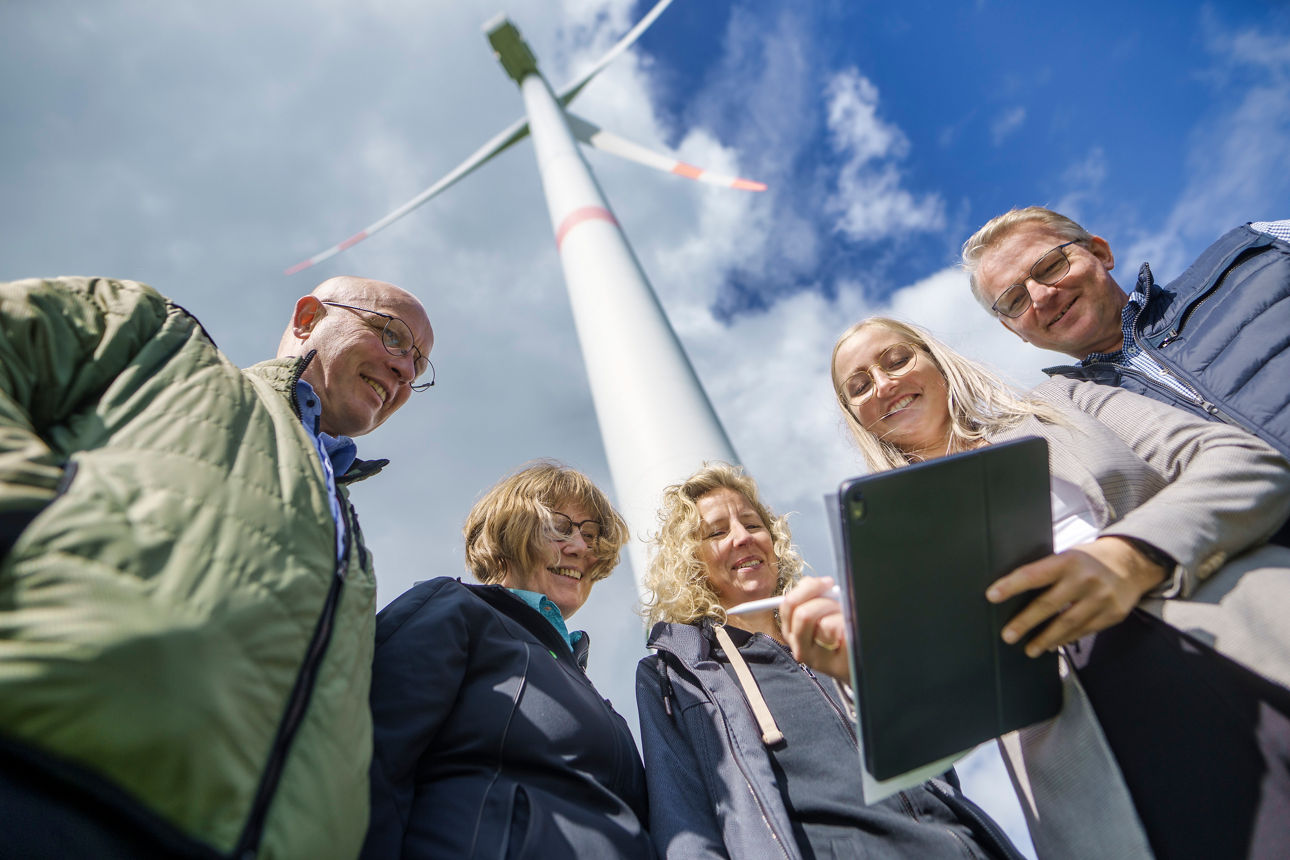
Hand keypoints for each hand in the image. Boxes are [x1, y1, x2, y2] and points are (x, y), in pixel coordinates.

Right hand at [779, 577, 850, 680]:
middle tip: (837, 601)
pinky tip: (850, 632)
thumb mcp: (820, 612)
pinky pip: (842, 635)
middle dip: (825, 601)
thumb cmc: (838, 632)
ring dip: (840, 616)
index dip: (808, 588)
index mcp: (791, 631)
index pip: (788, 605)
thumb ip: (812, 597)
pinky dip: (848, 625)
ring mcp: (817, 659)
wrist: (855, 660)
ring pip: (824, 624)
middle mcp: (799, 647)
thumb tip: (814, 583)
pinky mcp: (835, 664)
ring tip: (844, 619)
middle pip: (802, 614)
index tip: (825, 583)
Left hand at [986, 536, 1167, 656]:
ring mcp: (1101, 598)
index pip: (1034, 574)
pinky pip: (1084, 631)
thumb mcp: (1068, 556)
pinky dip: (1065, 639)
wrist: (1132, 563)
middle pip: (1049, 604)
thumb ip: (1048, 572)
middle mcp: (1085, 579)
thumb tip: (1014, 592)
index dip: (1012, 585)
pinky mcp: (1112, 615)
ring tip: (1029, 649)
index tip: (992, 595)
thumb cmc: (1089, 560)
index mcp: (1068, 560)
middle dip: (1025, 622)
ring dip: (1045, 639)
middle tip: (1008, 635)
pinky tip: (1052, 644)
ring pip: (1067, 624)